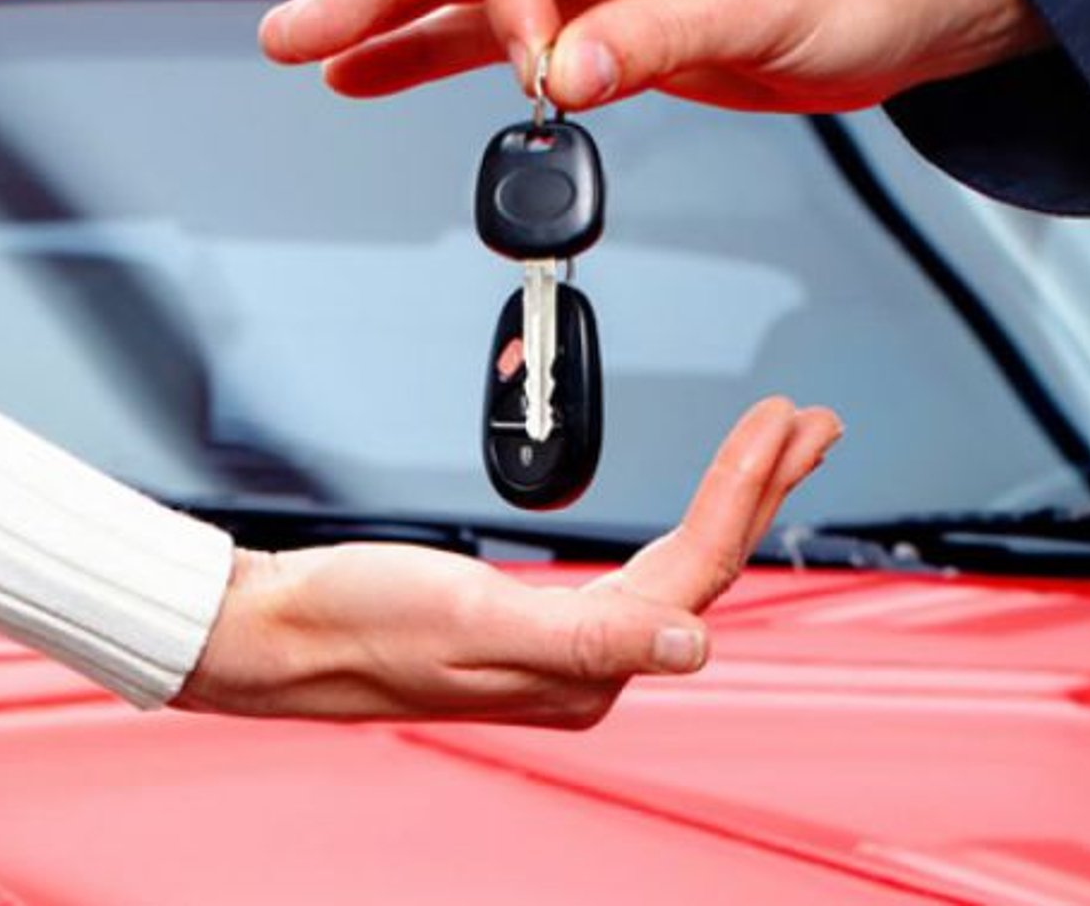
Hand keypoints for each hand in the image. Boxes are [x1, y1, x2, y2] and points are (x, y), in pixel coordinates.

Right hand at [177, 396, 840, 726]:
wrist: (277, 633)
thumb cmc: (356, 624)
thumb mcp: (473, 618)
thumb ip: (590, 636)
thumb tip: (693, 645)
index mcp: (584, 667)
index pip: (697, 570)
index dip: (747, 491)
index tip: (783, 422)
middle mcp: (586, 664)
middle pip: (703, 566)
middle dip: (762, 488)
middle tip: (811, 423)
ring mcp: (564, 645)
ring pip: (676, 565)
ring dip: (730, 499)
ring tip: (773, 447)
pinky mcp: (536, 622)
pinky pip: (638, 568)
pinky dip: (679, 520)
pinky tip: (694, 507)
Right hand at [259, 0, 1046, 113]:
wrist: (913, 7)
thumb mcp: (771, 1)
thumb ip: (660, 37)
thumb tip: (564, 75)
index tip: (536, 64)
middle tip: (297, 29)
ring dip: (386, 18)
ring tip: (306, 51)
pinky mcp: (601, 22)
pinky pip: (500, 38)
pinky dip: (436, 56)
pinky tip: (372, 75)